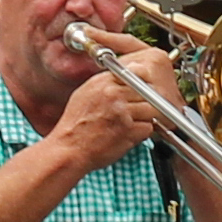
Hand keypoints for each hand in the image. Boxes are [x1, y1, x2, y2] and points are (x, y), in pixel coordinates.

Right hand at [48, 40, 171, 171]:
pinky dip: (142, 132)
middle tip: (139, 110)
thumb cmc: (75, 126)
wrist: (69, 149)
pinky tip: (129, 134)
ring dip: (147, 117)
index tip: (143, 89)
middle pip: (147, 90)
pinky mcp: (129, 130)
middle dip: (146, 101)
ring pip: (152, 108)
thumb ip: (106, 83)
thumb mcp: (85, 94)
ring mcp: (122, 112)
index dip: (142, 82)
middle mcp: (113, 94)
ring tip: (133, 123)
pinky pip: (148, 127)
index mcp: (103, 82)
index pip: (136, 72)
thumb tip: (127, 74)